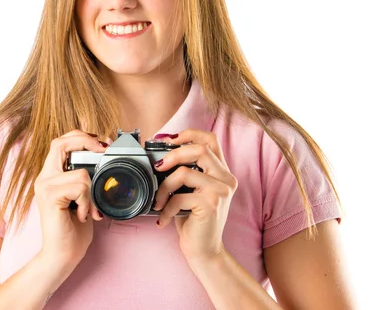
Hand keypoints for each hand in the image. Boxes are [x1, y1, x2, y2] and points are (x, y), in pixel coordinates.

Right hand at [32, 130, 106, 267]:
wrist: (63, 254)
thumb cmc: (74, 229)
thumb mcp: (83, 197)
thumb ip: (85, 179)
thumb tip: (103, 160)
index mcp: (51, 175)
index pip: (61, 142)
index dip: (81, 136)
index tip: (101, 142)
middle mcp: (44, 178)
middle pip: (60, 143)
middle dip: (87, 142)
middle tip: (104, 150)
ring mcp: (44, 187)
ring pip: (80, 173)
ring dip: (92, 193)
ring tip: (88, 209)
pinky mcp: (49, 197)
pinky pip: (80, 187)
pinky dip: (87, 202)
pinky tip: (82, 215)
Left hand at [152, 129, 237, 261]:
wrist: (204, 250)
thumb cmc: (193, 220)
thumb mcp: (190, 191)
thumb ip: (184, 173)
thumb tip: (159, 157)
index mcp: (221, 172)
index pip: (211, 140)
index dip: (189, 133)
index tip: (168, 139)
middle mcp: (226, 179)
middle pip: (199, 149)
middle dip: (173, 154)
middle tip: (158, 167)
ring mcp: (221, 191)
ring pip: (185, 173)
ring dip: (164, 187)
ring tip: (158, 201)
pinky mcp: (211, 205)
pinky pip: (180, 197)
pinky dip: (166, 208)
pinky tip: (163, 218)